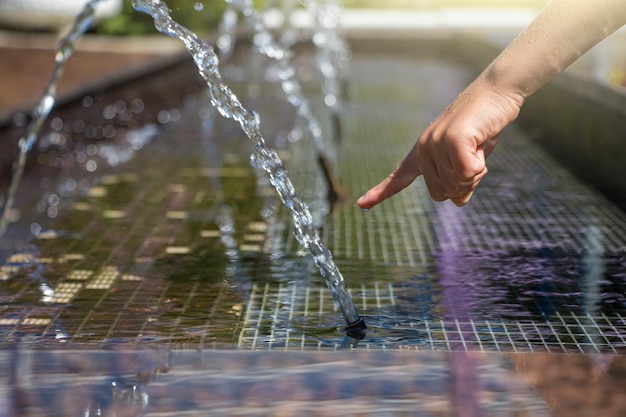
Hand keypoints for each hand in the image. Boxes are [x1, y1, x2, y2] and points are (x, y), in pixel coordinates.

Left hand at [356, 76, 522, 208]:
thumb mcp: (471, 160)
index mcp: (422, 153)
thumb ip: (461, 180)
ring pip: (457, 185)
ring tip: (478, 145)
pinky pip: (468, 174)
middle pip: (441, 194)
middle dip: (463, 184)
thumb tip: (457, 201)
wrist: (497, 92)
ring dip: (476, 172)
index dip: (380, 193)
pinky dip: (481, 165)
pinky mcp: (452, 140)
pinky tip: (481, 144)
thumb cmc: (483, 126)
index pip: (399, 178)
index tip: (360, 204)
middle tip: (474, 157)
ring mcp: (435, 144)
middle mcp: (424, 149)